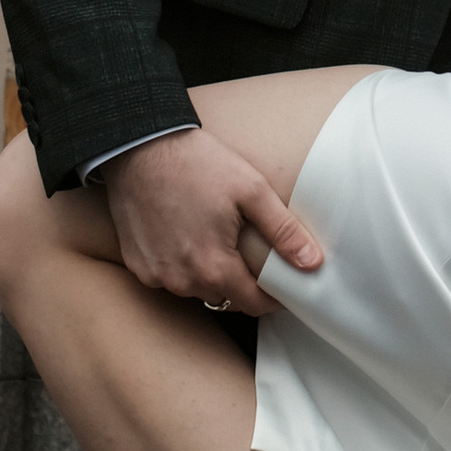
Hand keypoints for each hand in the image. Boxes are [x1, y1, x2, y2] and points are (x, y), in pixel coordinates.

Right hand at [98, 129, 322, 317]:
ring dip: (210, 273)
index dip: (273, 297)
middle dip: (242, 282)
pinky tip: (185, 235)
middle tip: (249, 251)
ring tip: (217, 239)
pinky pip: (169, 276)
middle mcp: (182, 280)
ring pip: (195, 288)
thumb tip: (312, 263)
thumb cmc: (197, 163)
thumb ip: (283, 231)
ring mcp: (156, 275)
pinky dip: (181, 264)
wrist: (140, 146)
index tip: (283, 283)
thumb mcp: (250, 190)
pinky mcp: (137, 264)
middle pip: (225, 297)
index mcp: (213, 267)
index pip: (253, 304)